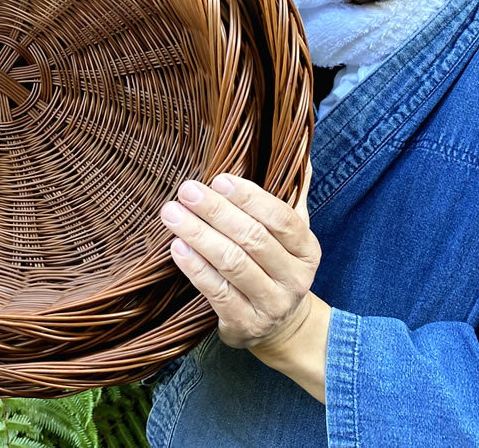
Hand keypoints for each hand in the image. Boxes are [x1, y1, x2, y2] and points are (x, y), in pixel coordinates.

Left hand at [160, 163, 320, 353]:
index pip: (281, 218)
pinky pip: (217, 292)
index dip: (250, 197)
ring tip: (172, 214)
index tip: (219, 179)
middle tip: (186, 190)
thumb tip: (298, 149)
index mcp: (307, 249)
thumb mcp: (291, 234)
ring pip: (232, 264)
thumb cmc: (277, 266)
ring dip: (199, 235)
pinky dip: (195, 268)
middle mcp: (294, 278)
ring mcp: (271, 304)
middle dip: (216, 212)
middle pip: (253, 239)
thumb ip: (292, 193)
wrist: (281, 328)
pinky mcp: (245, 324)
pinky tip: (176, 246)